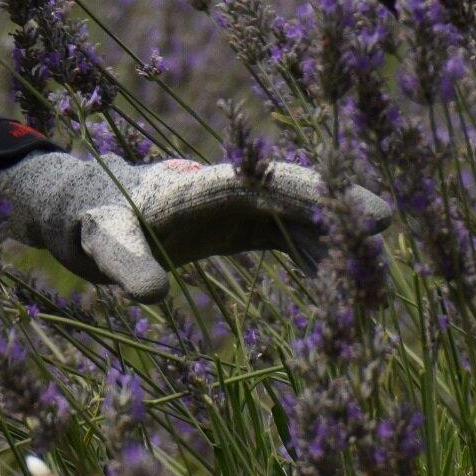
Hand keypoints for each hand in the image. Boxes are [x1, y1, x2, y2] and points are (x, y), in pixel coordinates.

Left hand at [0, 118, 392, 300]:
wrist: (89, 209)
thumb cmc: (95, 224)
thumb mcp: (103, 245)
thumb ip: (125, 266)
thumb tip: (149, 293)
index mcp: (203, 182)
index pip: (272, 184)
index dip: (317, 197)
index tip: (363, 213)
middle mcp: (230, 184)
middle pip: (297, 191)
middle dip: (341, 208)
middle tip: (387, 227)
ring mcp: (241, 202)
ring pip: (299, 212)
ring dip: (332, 237)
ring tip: (363, 279)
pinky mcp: (242, 222)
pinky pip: (289, 233)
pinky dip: (313, 252)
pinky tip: (333, 284)